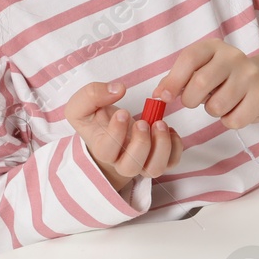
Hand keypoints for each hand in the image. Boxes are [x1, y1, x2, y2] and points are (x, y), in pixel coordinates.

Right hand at [65, 80, 183, 193]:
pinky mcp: (158, 158)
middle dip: (141, 143)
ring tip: (159, 124)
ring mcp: (141, 162)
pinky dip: (176, 147)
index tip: (123, 112)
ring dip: (161, 147)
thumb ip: (92, 95)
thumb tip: (118, 90)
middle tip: (143, 122)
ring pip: (154, 169)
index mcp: (101, 149)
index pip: (106, 151)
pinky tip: (169, 129)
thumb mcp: (82, 104)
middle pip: (131, 166)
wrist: (106, 130)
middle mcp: (121, 161)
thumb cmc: (95, 119)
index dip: (116, 133)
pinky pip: (171, 162)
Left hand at [155, 38, 258, 129]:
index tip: (164, 97)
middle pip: (201, 83)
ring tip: (220, 102)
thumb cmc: (224, 77)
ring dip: (212, 111)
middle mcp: (233, 56)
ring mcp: (250, 75)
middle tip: (194, 101)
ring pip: (217, 106)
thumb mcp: (200, 69)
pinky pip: (234, 120)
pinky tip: (235, 110)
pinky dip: (229, 121)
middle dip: (190, 100)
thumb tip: (158, 94)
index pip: (189, 59)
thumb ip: (177, 80)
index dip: (173, 80)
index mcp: (213, 47)